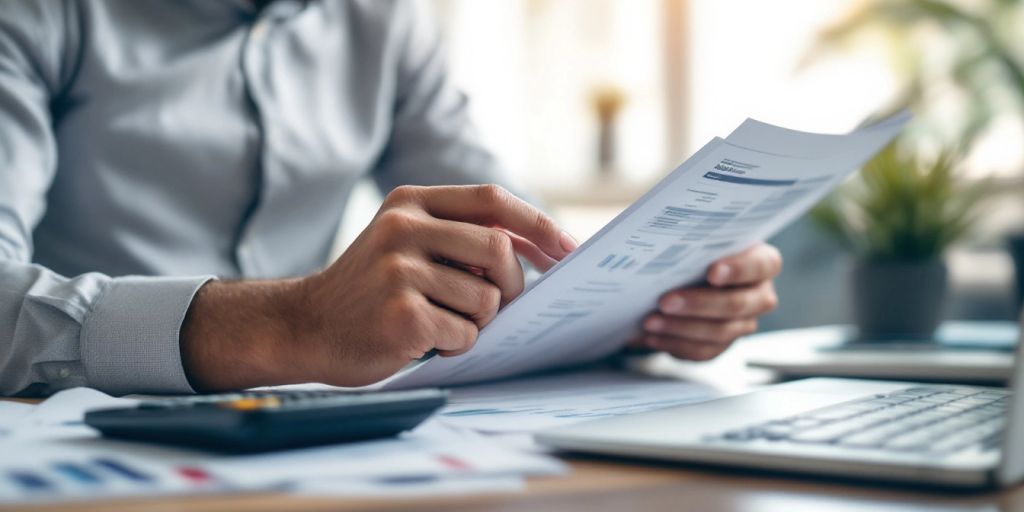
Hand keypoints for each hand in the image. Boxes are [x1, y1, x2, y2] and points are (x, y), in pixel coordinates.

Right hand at [181, 185, 575, 390]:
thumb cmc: (368, 289)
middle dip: (513, 286)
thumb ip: (457, 236)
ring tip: (443, 324)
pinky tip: (425, 341)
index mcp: (410, 202)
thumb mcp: (403, 242)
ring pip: (486, 299)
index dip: (537, 223)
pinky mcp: (401, 314)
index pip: (492, 199)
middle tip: (501, 307)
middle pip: (499, 250)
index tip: (568, 249)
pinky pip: (464, 333)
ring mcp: (400, 270)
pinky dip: (456, 345)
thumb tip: (535, 249)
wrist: (303, 326)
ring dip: (477, 322)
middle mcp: (404, 228)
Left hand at [628, 243, 781, 360]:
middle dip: (698, 304)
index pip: (760, 265)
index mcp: (762, 263)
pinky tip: (652, 336)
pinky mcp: (723, 344)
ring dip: (681, 327)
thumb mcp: (699, 244)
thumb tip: (662, 248)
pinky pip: (703, 350)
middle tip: (666, 301)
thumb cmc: (698, 254)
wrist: (690, 279)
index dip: (738, 270)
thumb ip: (693, 245)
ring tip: (651, 321)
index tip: (712, 272)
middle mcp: (759, 295)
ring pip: (719, 331)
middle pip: (736, 304)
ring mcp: (744, 323)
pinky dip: (674, 343)